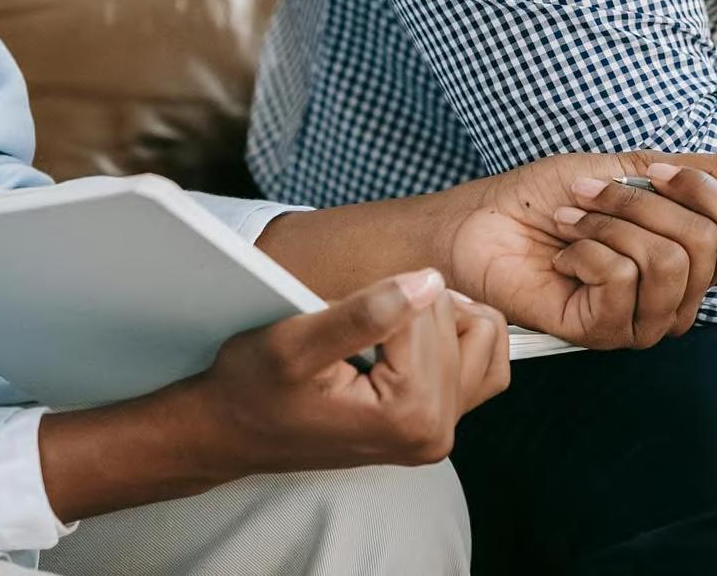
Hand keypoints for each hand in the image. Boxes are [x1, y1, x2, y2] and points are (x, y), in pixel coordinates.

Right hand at [192, 268, 509, 475]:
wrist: (232, 431)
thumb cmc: (253, 389)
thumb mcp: (295, 343)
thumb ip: (365, 313)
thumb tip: (430, 282)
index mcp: (408, 415)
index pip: (425, 310)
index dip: (377, 297)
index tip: (334, 324)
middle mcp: (436, 433)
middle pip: (453, 320)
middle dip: (404, 309)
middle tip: (349, 335)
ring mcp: (441, 434)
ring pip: (478, 334)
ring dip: (436, 318)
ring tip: (382, 334)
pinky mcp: (439, 426)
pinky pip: (484, 362)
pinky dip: (458, 337)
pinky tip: (415, 339)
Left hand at [438, 151, 716, 348]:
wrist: (486, 221)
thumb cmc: (553, 195)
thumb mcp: (636, 167)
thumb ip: (708, 177)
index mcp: (691, 256)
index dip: (708, 192)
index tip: (658, 170)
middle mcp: (676, 293)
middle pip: (705, 244)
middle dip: (641, 204)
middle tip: (593, 194)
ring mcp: (644, 318)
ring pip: (667, 262)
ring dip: (610, 225)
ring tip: (574, 225)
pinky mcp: (607, 332)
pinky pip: (623, 281)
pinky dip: (586, 251)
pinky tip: (563, 258)